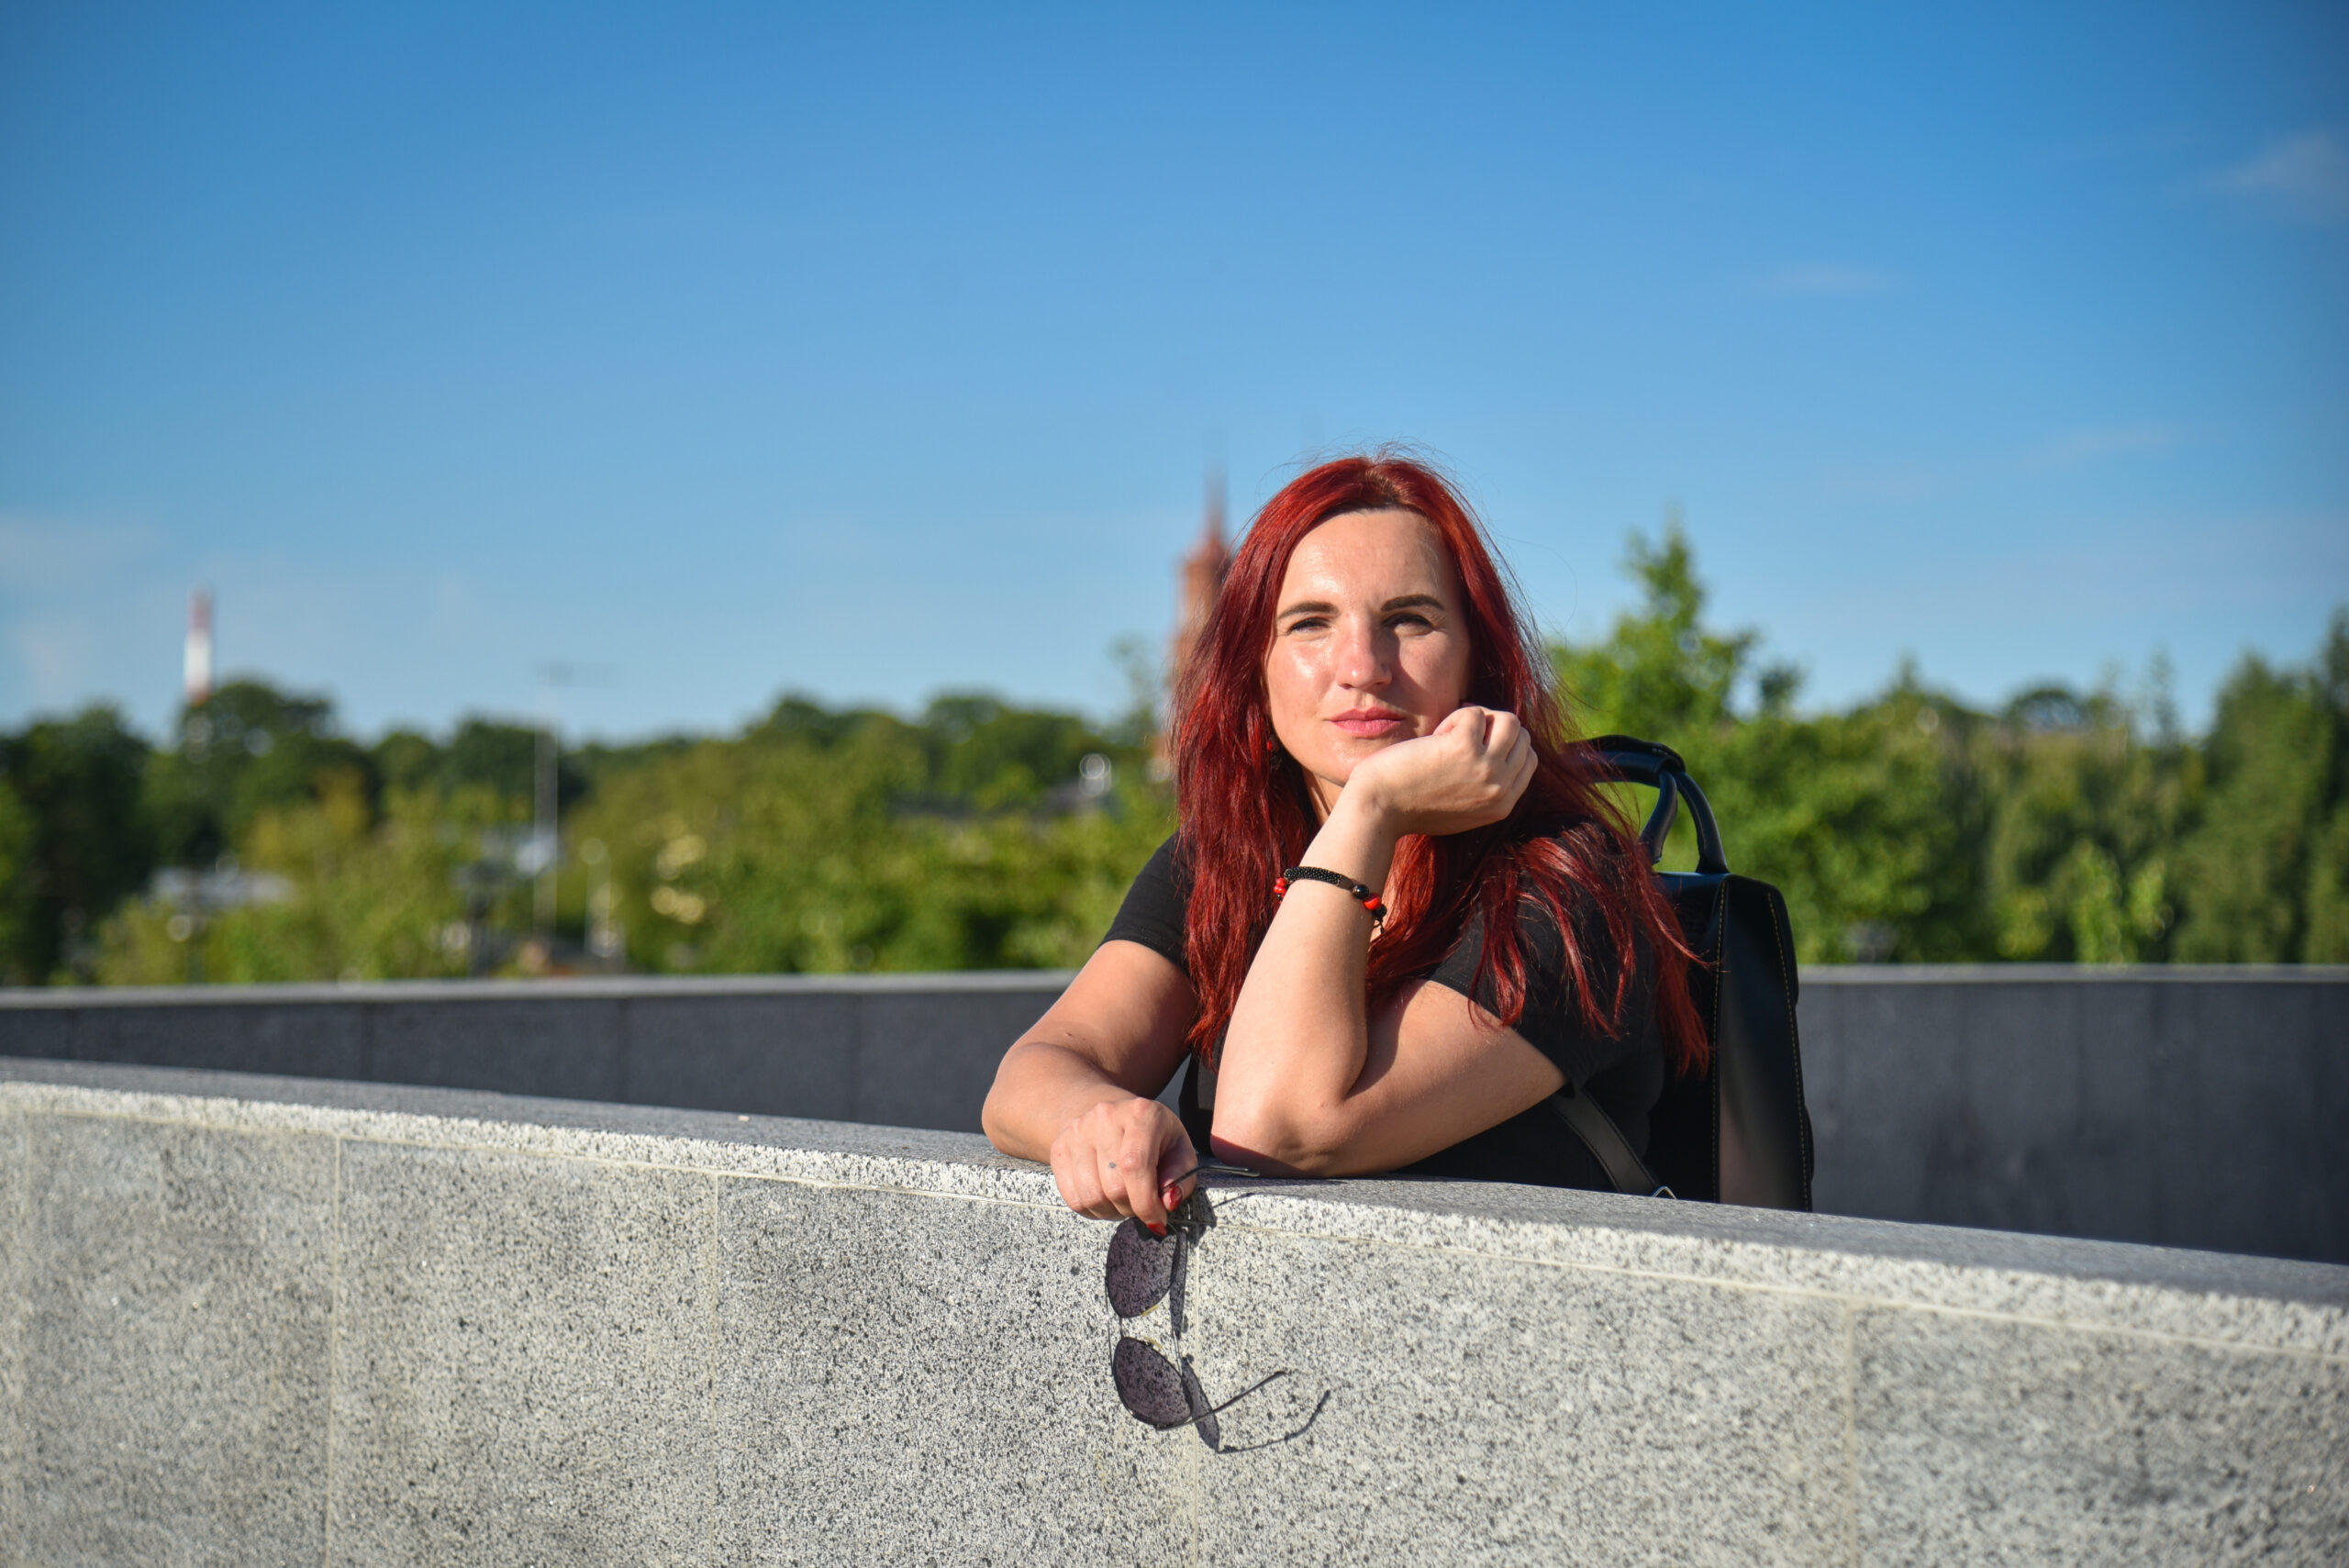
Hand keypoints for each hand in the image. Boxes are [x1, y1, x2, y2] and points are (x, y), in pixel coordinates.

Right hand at [1048, 1095, 1198, 1231]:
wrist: (1113, 1115)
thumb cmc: (1153, 1137)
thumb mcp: (1179, 1150)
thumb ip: (1181, 1177)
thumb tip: (1168, 1202)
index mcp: (1142, 1113)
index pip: (1135, 1165)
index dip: (1145, 1202)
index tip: (1156, 1220)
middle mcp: (1105, 1117)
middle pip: (1113, 1186)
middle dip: (1131, 1209)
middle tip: (1140, 1206)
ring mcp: (1078, 1131)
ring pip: (1091, 1195)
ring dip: (1111, 1211)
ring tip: (1122, 1201)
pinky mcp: (1059, 1147)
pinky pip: (1072, 1198)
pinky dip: (1092, 1210)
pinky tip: (1105, 1198)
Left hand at [1343, 705, 1534, 837]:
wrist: (1379, 809)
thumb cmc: (1411, 805)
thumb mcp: (1462, 807)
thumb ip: (1485, 787)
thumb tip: (1498, 745)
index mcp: (1503, 805)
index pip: (1528, 760)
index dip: (1504, 743)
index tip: (1476, 743)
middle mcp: (1501, 789)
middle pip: (1521, 737)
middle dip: (1491, 729)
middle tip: (1457, 738)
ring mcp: (1486, 769)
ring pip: (1509, 721)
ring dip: (1480, 719)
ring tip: (1450, 734)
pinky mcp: (1465, 748)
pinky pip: (1475, 713)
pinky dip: (1455, 717)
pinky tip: (1435, 736)